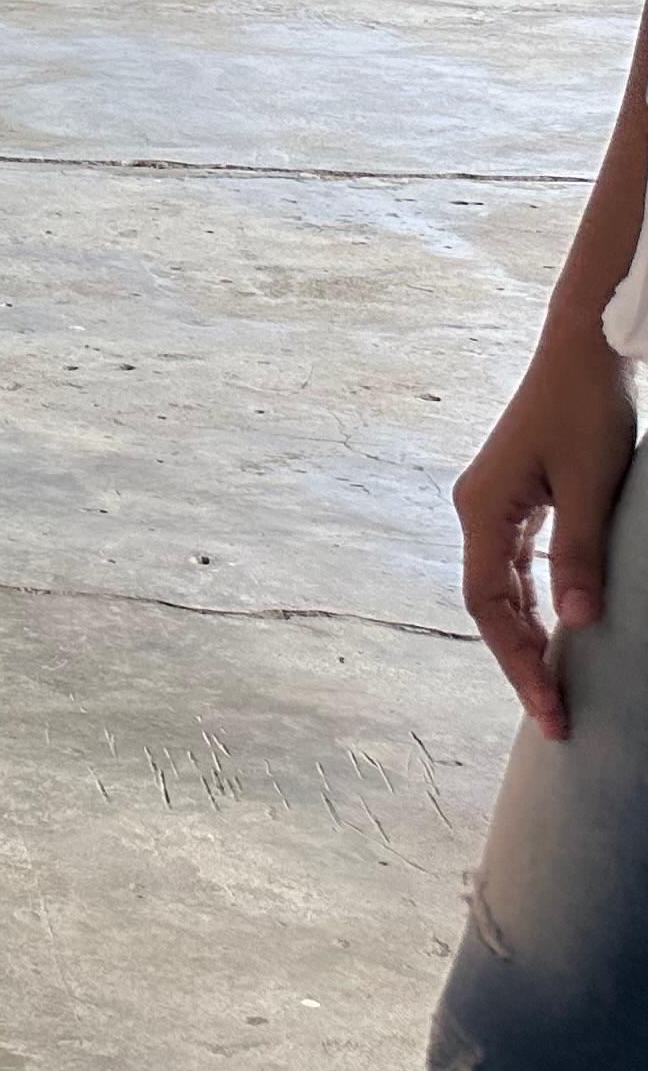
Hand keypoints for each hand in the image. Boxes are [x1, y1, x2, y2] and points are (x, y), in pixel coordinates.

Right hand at [455, 311, 637, 734]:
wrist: (583, 352)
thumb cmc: (586, 410)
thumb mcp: (592, 486)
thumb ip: (580, 554)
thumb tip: (577, 624)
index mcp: (483, 509)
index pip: (490, 606)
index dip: (517, 661)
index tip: (550, 709)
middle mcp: (478, 510)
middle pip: (490, 604)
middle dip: (521, 662)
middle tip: (557, 718)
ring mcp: (497, 503)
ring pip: (502, 588)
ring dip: (526, 638)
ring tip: (554, 687)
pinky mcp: (520, 497)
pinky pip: (517, 566)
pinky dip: (533, 605)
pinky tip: (556, 630)